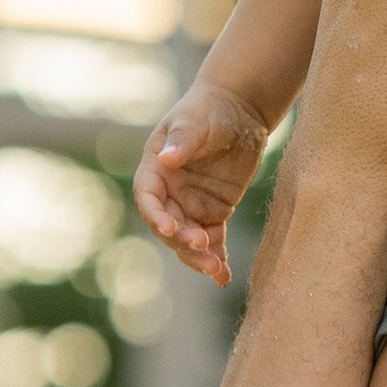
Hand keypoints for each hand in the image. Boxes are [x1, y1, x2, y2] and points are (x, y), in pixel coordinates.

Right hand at [135, 78, 270, 283]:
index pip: (148, 199)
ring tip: (216, 270)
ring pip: (188, 240)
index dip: (155, 216)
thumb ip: (183, 140)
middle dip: (181, 240)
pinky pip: (213, 240)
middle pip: (168, 226)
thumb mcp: (196, 121)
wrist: (239, 110)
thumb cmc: (210, 109)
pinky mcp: (214, 212)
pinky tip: (224, 277)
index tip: (169, 228)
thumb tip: (168, 159)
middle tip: (202, 246)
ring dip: (199, 257)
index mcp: (155, 170)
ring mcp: (191, 205)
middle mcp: (169, 193)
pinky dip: (217, 258)